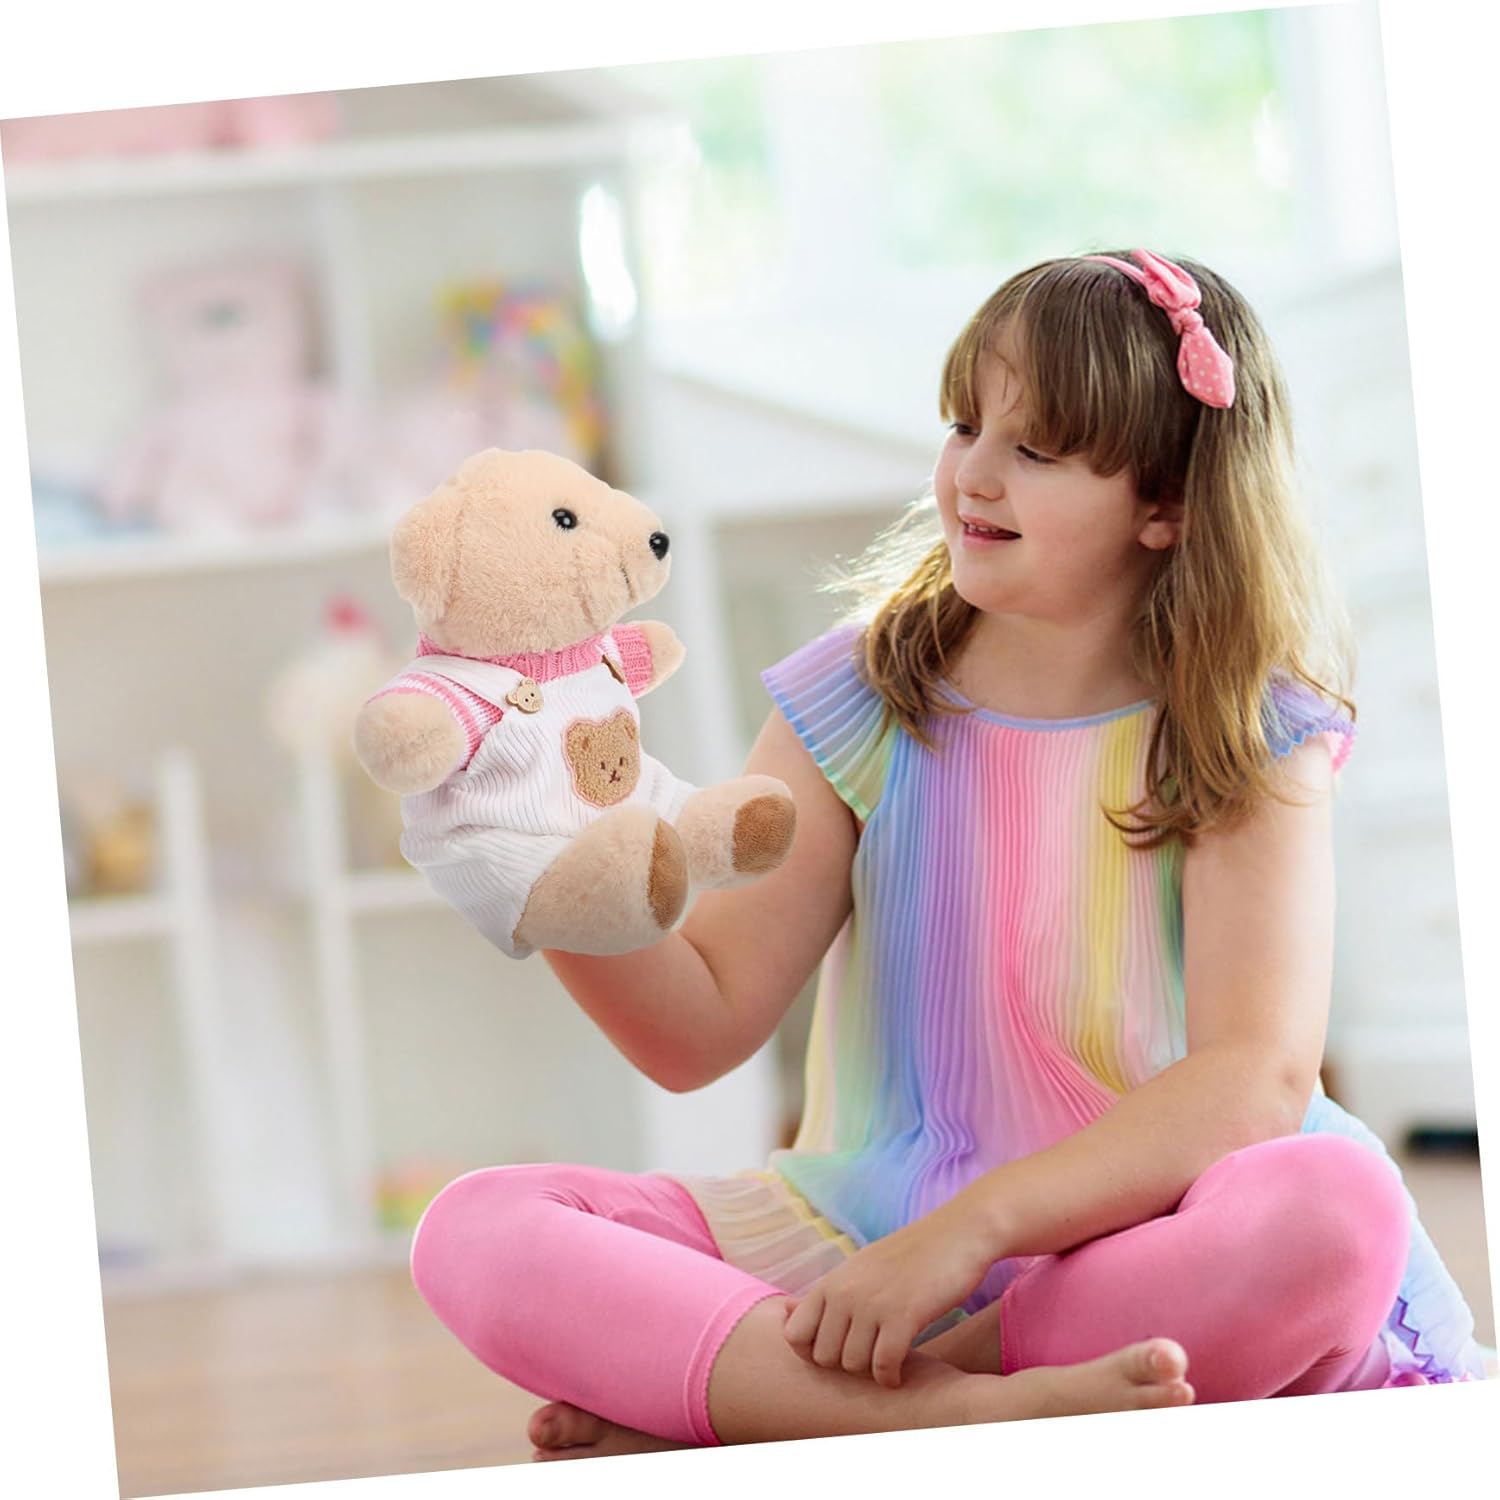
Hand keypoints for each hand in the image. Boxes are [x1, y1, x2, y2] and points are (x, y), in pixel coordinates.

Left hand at [782, 1196, 997, 1388]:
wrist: (959, 1233)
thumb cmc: (911, 1255)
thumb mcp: (861, 1267)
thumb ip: (828, 1292)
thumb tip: (786, 1309)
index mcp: (833, 1280)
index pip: (793, 1334)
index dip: (812, 1353)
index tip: (839, 1353)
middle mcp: (846, 1291)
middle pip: (823, 1357)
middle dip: (845, 1365)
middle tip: (868, 1359)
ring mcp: (873, 1303)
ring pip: (852, 1365)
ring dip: (870, 1370)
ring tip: (886, 1361)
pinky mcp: (903, 1315)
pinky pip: (883, 1365)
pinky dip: (891, 1378)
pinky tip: (900, 1373)